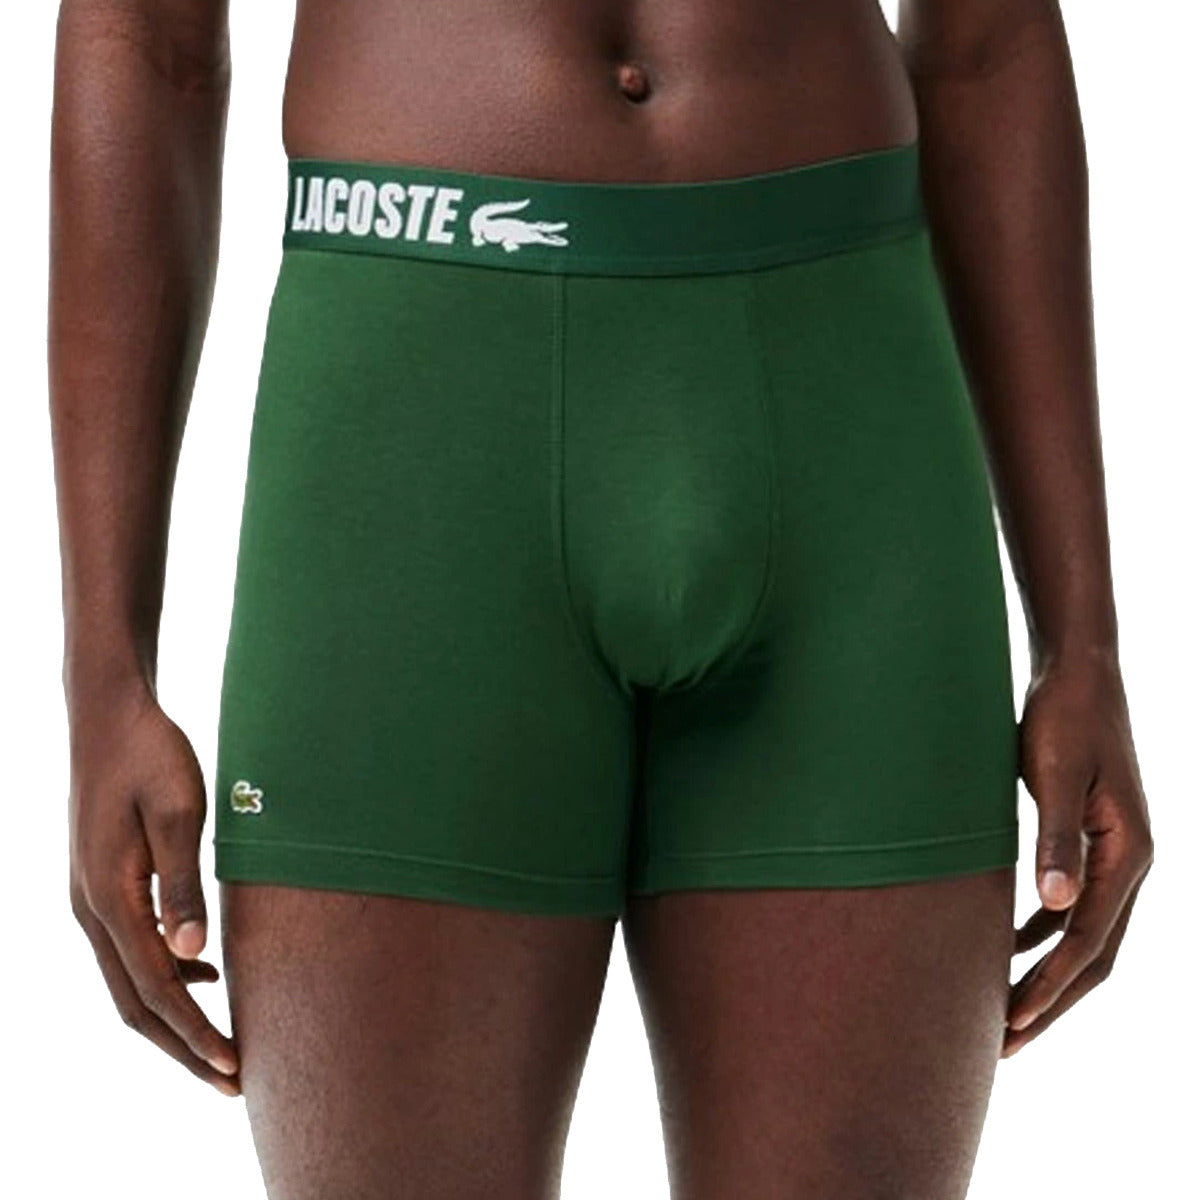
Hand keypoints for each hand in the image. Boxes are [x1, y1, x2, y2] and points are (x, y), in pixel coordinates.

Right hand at [68, 682, 239, 1094]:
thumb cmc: (152, 755)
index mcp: (109, 897)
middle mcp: (90, 909)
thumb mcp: (180, 811)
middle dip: (183, 1047)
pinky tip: (205, 973)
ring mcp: (90, 899)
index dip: (196, 1034)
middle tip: (232, 1079)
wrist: (109, 715)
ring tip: (222, 1041)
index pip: (155, 990)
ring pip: (129, 982)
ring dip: (174, 1016)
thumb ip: (185, 884)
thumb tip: (195, 957)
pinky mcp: (101, 885)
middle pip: (135, 1004)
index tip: (234, 1068)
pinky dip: (166, 977)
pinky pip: (130, 951)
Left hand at [1004, 651, 1152, 1054]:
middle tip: (1003, 1043)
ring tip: (1002, 1012)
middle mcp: (1130, 863)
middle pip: (1095, 955)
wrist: (1077, 673)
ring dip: (1046, 975)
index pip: (1088, 941)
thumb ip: (1054, 839)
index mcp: (1128, 854)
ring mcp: (1115, 855)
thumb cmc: (1063, 717)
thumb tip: (1055, 909)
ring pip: (1086, 938)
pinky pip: (1073, 907)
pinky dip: (1042, 936)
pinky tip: (1005, 946)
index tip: (1011, 1021)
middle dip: (1051, 1001)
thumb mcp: (1052, 774)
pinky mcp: (1093, 842)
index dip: (1049, 985)